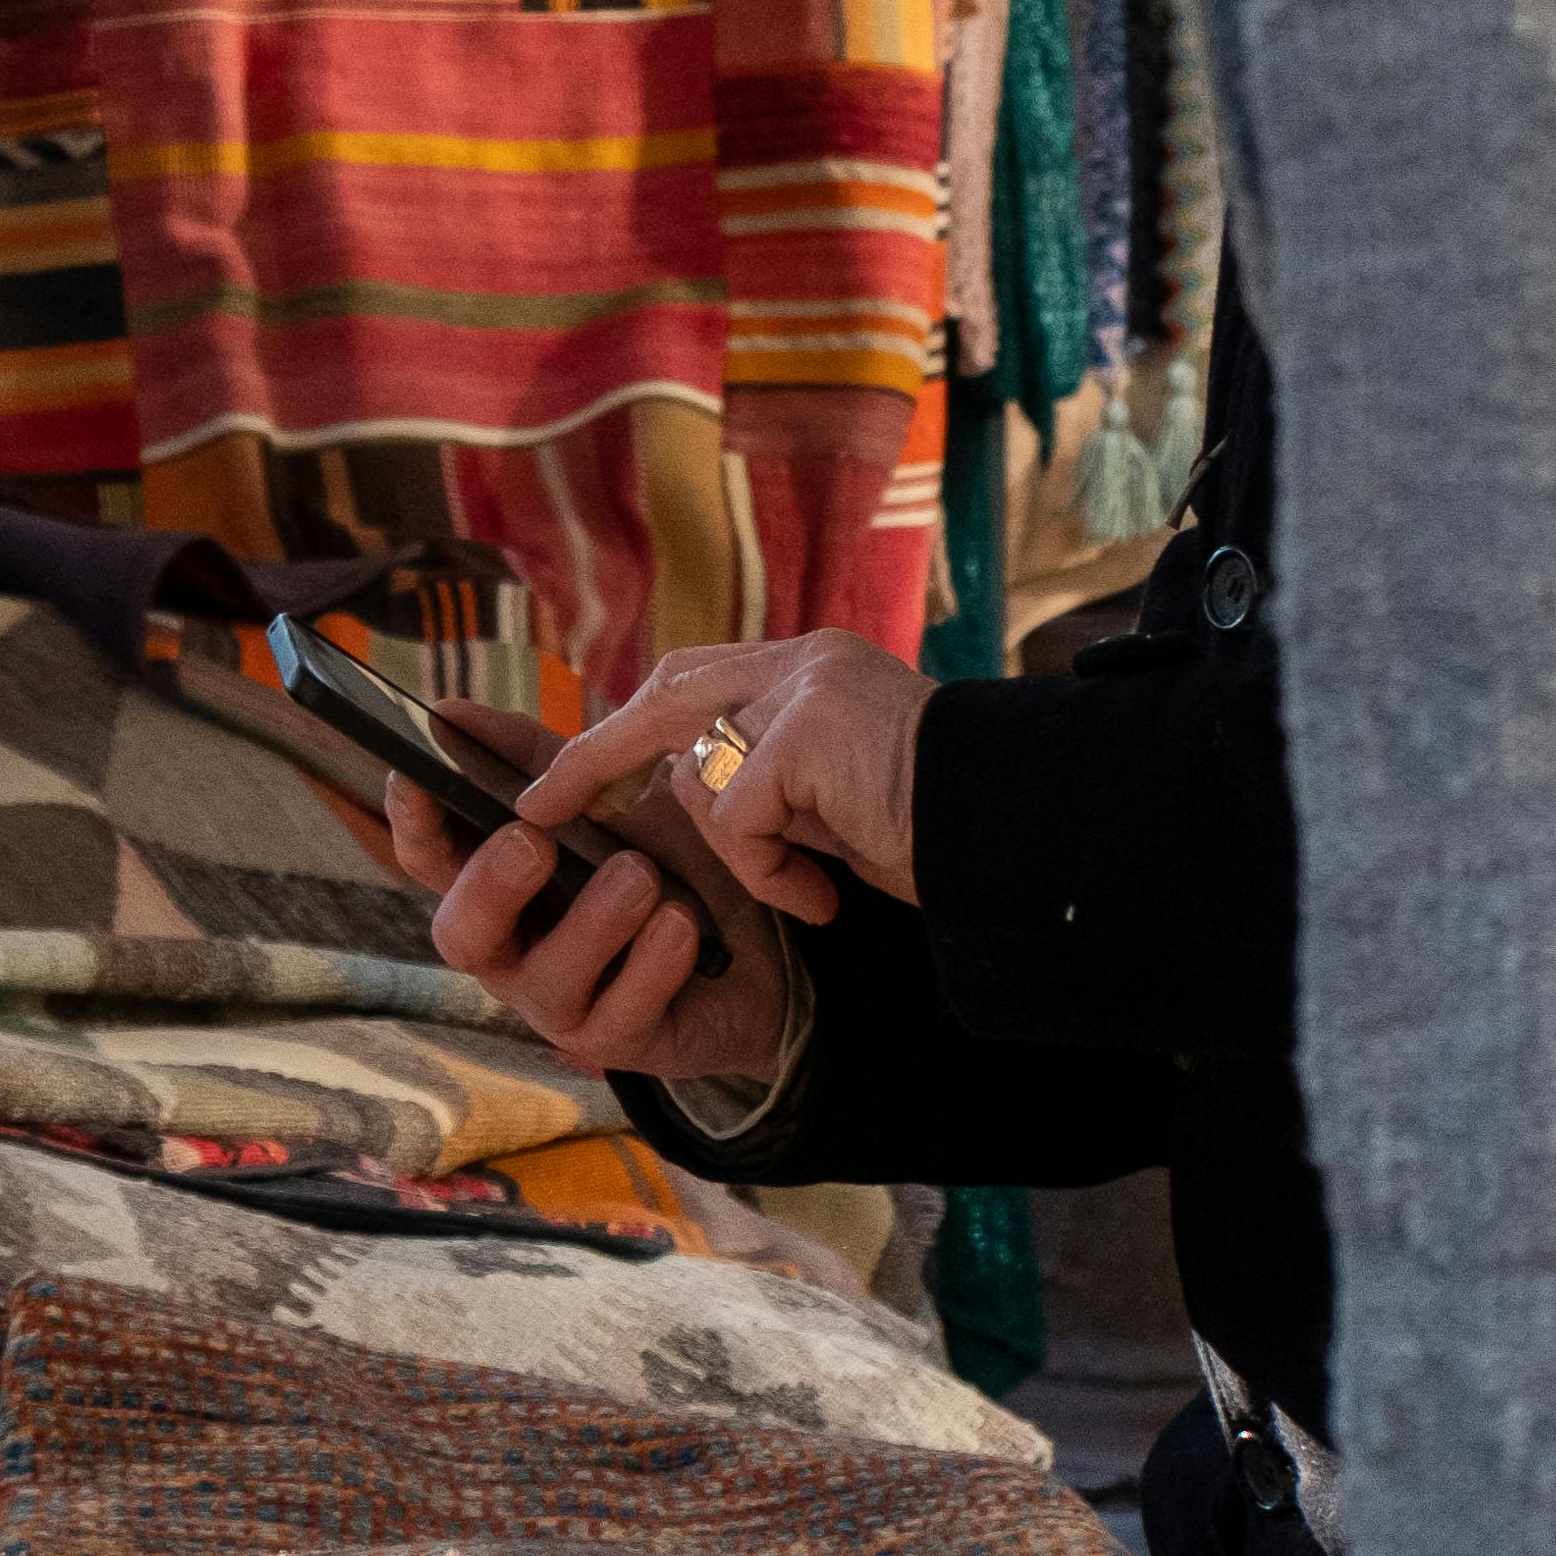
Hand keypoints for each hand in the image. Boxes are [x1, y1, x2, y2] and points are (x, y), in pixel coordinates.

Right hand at [383, 701, 787, 1086]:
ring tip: (640, 875)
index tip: (415, 777)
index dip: (413, 823)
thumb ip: (536, 759)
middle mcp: (515, 949)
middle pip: (461, 935)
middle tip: (532, 841)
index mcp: (498, 885)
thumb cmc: (669, 861)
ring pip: (547, 978)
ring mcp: (564, 1002)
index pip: (430, 860)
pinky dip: (652, 964)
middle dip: (490, 887)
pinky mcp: (623, 1041)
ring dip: (591, 922)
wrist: (763, 938)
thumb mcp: (608, 797)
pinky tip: (681, 924)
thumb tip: (450, 716)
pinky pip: (623, 1012)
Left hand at [516, 631, 934, 921]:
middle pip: (663, 700)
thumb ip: (770, 779)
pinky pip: (736, 819)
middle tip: (537, 808)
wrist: (1018, 831)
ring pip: (699, 780)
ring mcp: (804, 688)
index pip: (690, 679)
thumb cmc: (940, 831)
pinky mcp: (805, 730)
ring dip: (742, 854)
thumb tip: (682, 787)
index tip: (563, 776)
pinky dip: (768, 873)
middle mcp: (803, 662)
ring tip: (812, 887)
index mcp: (811, 668)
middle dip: (592, 760)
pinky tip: (822, 894)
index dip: (626, 728)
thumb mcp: (835, 800)